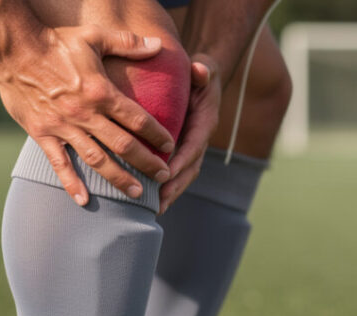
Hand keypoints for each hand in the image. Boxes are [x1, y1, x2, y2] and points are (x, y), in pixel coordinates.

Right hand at [0, 25, 175, 205]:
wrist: (12, 50)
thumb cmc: (55, 42)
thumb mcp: (94, 37)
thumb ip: (128, 43)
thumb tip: (158, 44)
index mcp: (100, 92)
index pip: (137, 119)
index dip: (157, 135)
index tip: (170, 147)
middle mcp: (85, 114)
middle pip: (123, 145)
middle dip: (147, 163)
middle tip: (164, 176)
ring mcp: (63, 127)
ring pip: (97, 160)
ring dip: (119, 179)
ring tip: (137, 193)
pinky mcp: (42, 134)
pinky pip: (59, 164)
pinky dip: (71, 184)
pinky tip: (84, 200)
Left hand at [159, 56, 221, 213]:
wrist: (204, 77)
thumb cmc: (200, 71)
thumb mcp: (205, 66)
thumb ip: (204, 69)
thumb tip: (200, 71)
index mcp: (205, 122)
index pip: (194, 144)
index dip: (182, 160)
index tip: (167, 173)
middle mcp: (201, 139)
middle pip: (190, 168)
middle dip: (175, 186)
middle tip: (159, 203)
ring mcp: (192, 147)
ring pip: (184, 175)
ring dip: (171, 192)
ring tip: (155, 208)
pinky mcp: (183, 150)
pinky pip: (175, 171)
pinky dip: (166, 186)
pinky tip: (151, 199)